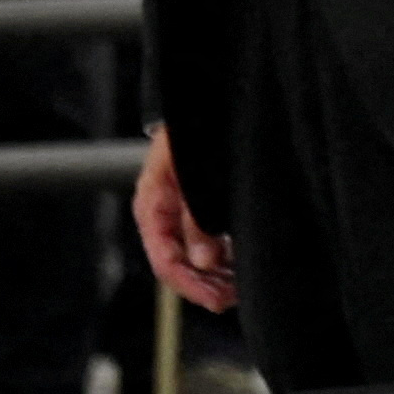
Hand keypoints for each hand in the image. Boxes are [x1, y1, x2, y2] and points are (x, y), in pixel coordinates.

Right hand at [134, 129, 239, 313]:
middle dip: (206, 284)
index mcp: (152, 204)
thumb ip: (196, 216)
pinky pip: (209, 237)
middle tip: (233, 298)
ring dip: (217, 274)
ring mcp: (182, 208)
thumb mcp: (193, 173)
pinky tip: (240, 264)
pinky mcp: (202, 202)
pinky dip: (224, 255)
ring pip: (196, 254)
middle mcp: (164, 211)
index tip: (217, 300)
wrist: (210, 94)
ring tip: (240, 287)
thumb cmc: (195, 128)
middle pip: (180, 262)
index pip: (165, 260)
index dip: (191, 284)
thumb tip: (205, 260)